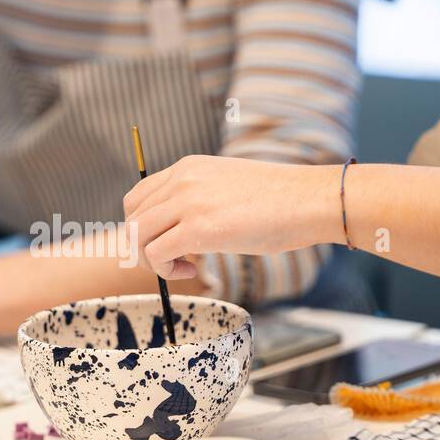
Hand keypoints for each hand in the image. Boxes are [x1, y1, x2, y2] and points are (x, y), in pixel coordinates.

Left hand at [123, 155, 341, 277]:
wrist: (308, 200)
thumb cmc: (279, 201)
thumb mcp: (228, 188)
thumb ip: (200, 200)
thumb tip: (181, 231)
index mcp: (187, 168)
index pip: (137, 197)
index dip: (144, 226)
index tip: (168, 242)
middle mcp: (181, 180)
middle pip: (132, 218)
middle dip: (145, 247)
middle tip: (175, 261)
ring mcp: (187, 202)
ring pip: (136, 236)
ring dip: (152, 260)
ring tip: (184, 268)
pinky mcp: (198, 228)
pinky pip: (155, 254)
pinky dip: (166, 270)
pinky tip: (193, 271)